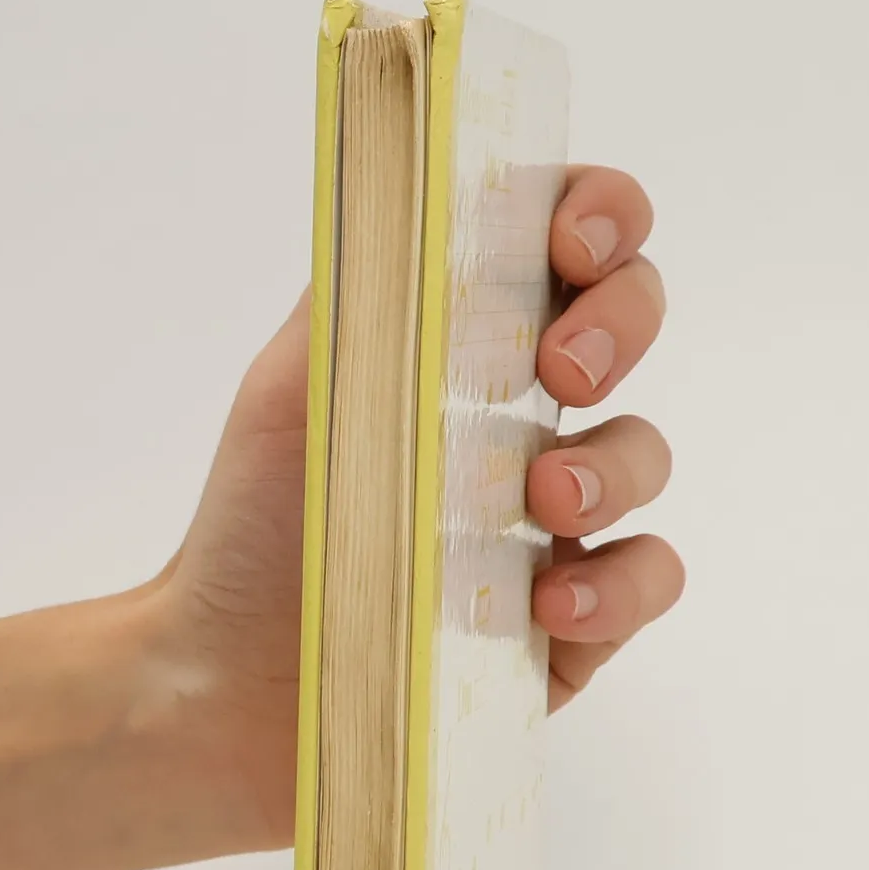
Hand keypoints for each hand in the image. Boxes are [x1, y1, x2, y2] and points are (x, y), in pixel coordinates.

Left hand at [157, 165, 682, 845]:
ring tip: (542, 499)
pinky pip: (645, 583)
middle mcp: (521, 422)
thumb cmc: (252, 530)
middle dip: (623, 321)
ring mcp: (555, 527)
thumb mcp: (295, 383)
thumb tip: (435, 180)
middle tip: (560, 369)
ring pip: (647, 455)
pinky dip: (615, 584)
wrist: (221, 688)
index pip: (565, 244)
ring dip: (612, 463)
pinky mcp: (570, 630)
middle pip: (633, 324)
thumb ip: (366, 284)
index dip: (598, 216)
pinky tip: (547, 601)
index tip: (570, 240)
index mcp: (460, 348)